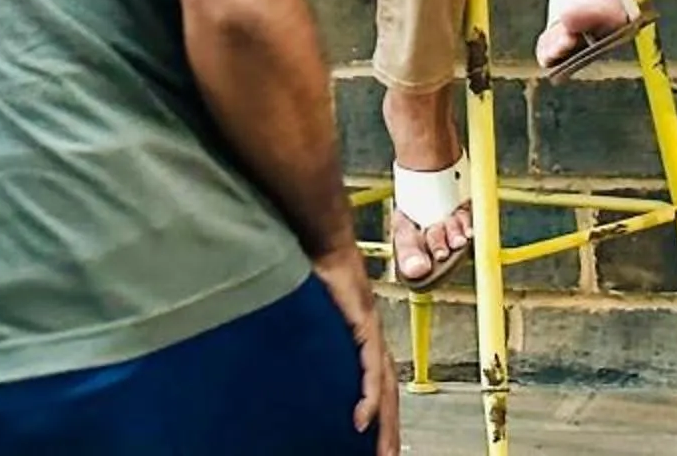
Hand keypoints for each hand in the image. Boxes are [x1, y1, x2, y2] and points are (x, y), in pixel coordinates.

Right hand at [310, 240, 399, 454]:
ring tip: (382, 454)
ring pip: (384, 389)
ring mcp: (371, 335)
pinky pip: (369, 369)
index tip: (375, 441)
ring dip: (385, 425)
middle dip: (389, 432)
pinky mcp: (365, 326)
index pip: (379, 386)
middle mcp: (373, 341)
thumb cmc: (316, 273)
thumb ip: (311, 340)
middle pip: (388, 396)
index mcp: (364, 340)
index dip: (381, 416)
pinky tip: (361, 419)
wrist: (324, 242)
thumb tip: (287, 359)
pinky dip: (367, 397)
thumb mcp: (314, 318)